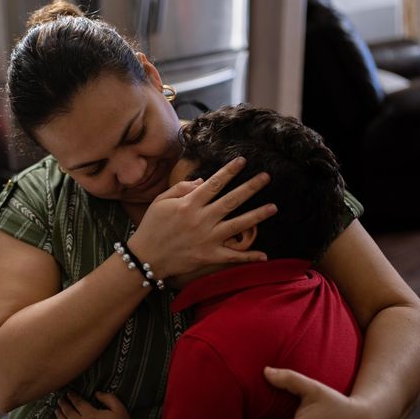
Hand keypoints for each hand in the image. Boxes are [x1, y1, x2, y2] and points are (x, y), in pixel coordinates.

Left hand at [56, 391, 136, 418]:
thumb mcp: (119, 409)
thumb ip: (108, 398)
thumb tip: (97, 394)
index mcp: (90, 415)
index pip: (77, 402)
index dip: (72, 396)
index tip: (69, 393)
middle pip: (67, 412)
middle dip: (63, 404)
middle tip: (60, 399)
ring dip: (59, 416)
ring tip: (57, 410)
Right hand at [129, 157, 276, 278]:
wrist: (145, 257)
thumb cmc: (152, 227)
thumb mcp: (160, 201)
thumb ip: (181, 188)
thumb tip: (203, 181)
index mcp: (189, 204)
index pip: (214, 183)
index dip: (230, 171)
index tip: (243, 161)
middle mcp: (201, 219)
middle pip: (231, 200)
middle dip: (250, 187)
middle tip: (266, 177)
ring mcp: (207, 239)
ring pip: (237, 225)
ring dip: (257, 216)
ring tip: (273, 207)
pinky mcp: (208, 256)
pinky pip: (232, 256)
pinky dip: (248, 257)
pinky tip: (265, 255)